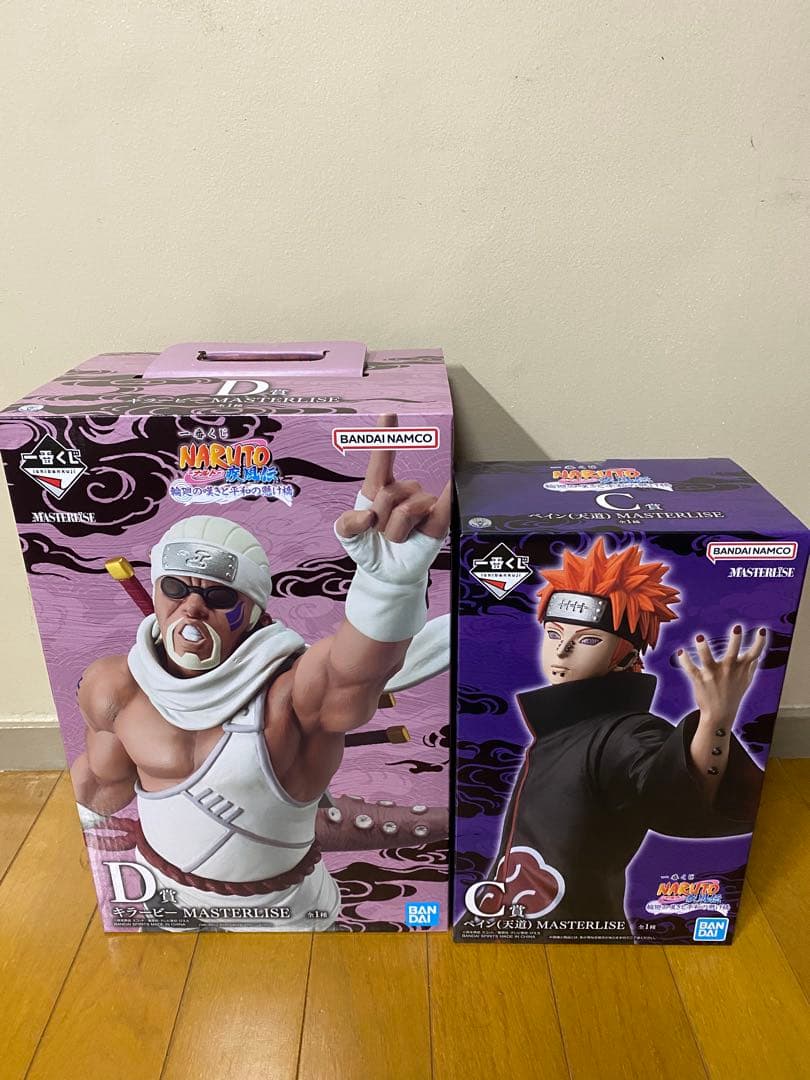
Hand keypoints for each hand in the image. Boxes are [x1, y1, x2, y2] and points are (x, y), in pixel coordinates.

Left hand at [336, 414, 450, 575]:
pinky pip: (445, 505)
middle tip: (382, 536)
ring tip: (398, 540)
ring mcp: (423, 504)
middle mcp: (403, 491)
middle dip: (380, 521)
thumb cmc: (369, 549)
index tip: (389, 414)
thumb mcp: (348, 536)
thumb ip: (348, 524)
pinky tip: (455, 481)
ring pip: (407, 509)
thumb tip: (369, 517)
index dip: (386, 436)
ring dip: (396, 532)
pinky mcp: (439, 520)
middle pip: (389, 493)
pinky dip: (450, 493)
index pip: (382, 459)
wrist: (386, 574)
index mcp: (378, 488)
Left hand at [677, 626, 766, 722]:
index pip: (754, 654)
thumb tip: (758, 655)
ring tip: (700, 638)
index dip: (759, 642)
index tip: (761, 631)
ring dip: (703, 648)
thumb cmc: (733, 696)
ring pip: (707, 659)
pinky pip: (690, 668)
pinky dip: (684, 660)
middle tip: (737, 627)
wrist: (720, 715)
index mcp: (740, 668)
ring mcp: (713, 674)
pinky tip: (681, 652)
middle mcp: (728, 670)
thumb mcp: (746, 681)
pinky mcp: (699, 679)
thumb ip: (751, 666)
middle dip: (735, 640)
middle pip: (733, 653)